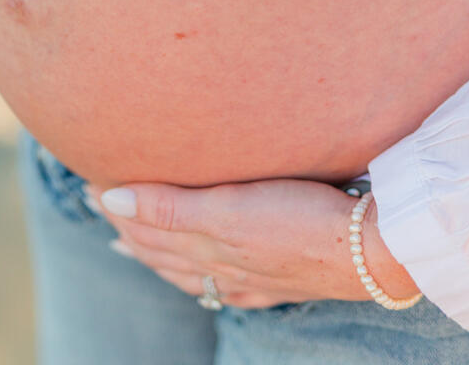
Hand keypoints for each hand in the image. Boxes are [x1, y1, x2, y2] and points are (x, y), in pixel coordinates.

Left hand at [86, 178, 420, 308]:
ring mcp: (254, 277)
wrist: (373, 252)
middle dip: (132, 230)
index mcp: (208, 248)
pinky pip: (229, 283)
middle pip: (164, 251)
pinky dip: (205, 276)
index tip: (94, 186)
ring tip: (137, 242)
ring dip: (161, 251)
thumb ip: (169, 208)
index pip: (148, 231)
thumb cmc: (302, 221)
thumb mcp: (228, 210)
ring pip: (193, 267)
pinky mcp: (281, 278)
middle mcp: (225, 268)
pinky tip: (210, 279)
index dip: (119, 210)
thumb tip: (110, 201)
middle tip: (106, 209)